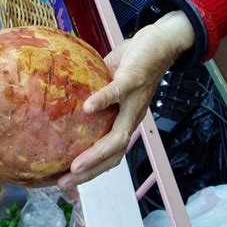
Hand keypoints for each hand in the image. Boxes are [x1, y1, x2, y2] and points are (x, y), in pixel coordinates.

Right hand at [58, 10, 194, 189]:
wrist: (161, 42)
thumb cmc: (132, 64)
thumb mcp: (107, 83)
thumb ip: (93, 94)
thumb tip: (67, 98)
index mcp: (124, 121)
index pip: (110, 154)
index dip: (92, 171)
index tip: (67, 182)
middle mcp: (131, 118)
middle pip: (114, 155)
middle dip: (89, 173)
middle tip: (64, 184)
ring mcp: (134, 103)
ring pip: (118, 137)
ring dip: (95, 154)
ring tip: (74, 166)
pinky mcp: (134, 81)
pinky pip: (117, 93)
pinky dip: (102, 102)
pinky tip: (86, 108)